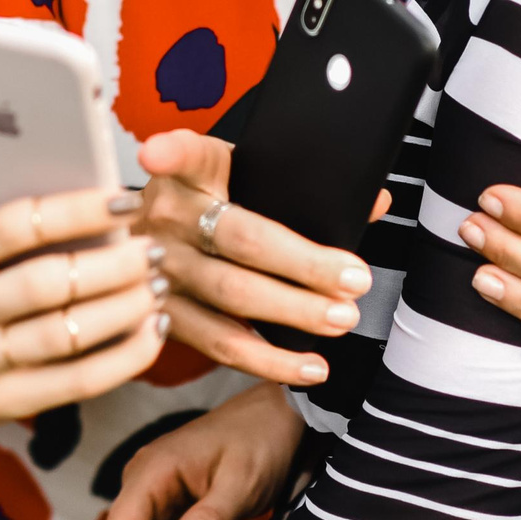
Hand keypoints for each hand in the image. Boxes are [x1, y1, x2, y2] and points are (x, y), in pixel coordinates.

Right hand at [0, 188, 166, 456]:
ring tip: (160, 284)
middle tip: (153, 245)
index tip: (125, 197)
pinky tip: (152, 332)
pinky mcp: (0, 406)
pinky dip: (124, 357)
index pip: (16, 224)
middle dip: (115, 261)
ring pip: (68, 333)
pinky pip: (77, 382)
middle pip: (50, 281)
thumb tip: (83, 202)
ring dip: (127, 306)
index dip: (77, 208)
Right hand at [135, 130, 376, 387]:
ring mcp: (160, 270)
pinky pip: (219, 343)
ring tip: (341, 320)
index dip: (167, 153)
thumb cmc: (207, 205)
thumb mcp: (239, 177)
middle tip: (354, 280)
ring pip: (230, 296)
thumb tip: (374, 202)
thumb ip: (295, 184)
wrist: (146, 244)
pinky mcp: (164, 316)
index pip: (182, 154)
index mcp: (188, 174)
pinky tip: (309, 366)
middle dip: (302, 265)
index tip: (157, 154)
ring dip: (293, 313)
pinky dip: (269, 361)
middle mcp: (166, 219)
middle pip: (237, 240)